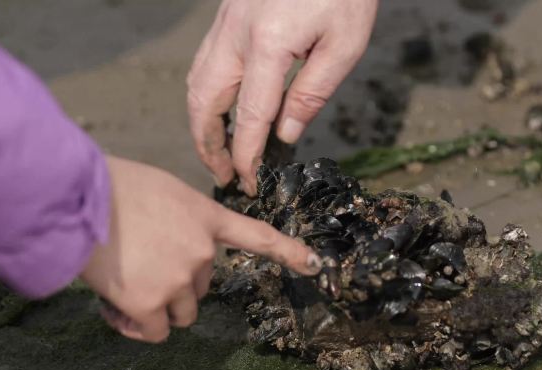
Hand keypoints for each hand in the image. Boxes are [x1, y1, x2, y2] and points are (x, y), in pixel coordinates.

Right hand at [80, 156, 321, 342]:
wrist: (75, 198)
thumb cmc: (112, 186)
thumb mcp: (163, 191)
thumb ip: (183, 219)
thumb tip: (173, 246)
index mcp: (206, 217)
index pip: (257, 236)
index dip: (289, 252)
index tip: (313, 265)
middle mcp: (201, 251)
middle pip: (203, 285)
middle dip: (179, 282)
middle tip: (142, 265)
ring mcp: (178, 278)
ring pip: (182, 312)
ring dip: (160, 307)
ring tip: (127, 286)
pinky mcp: (149, 302)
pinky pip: (156, 331)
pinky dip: (139, 325)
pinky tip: (117, 306)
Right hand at [187, 0, 378, 194]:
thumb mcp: (344, 45)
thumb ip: (312, 92)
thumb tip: (285, 133)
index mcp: (268, 44)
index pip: (249, 116)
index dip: (245, 156)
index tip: (246, 182)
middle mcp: (235, 34)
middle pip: (205, 101)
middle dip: (208, 144)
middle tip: (221, 174)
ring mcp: (225, 22)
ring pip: (197, 81)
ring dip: (201, 121)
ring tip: (215, 150)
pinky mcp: (227, 15)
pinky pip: (204, 62)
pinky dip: (205, 94)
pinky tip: (218, 109)